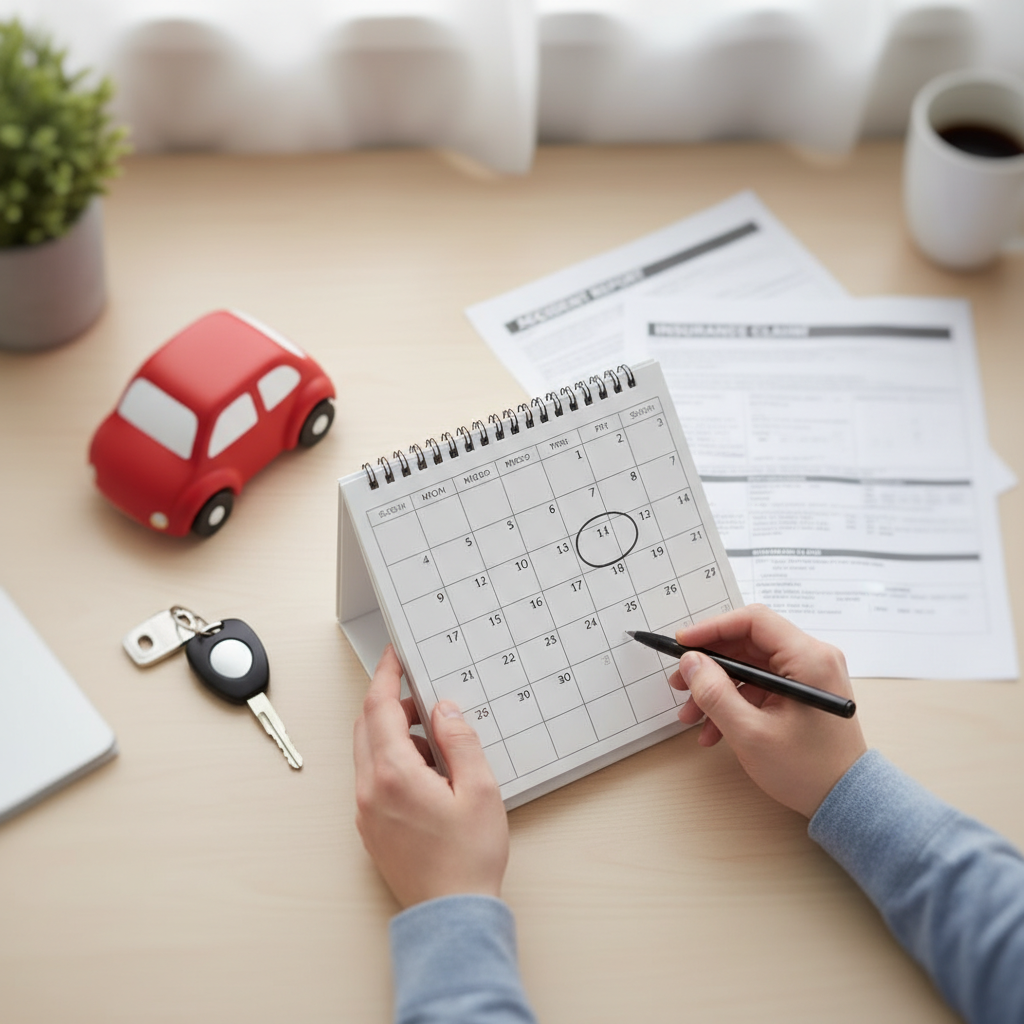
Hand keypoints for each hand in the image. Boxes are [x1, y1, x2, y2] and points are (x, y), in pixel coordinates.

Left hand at [353, 645, 508, 908]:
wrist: (451, 915)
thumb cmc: (468, 859)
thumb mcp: (479, 790)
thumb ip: (460, 741)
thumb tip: (444, 710)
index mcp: (393, 774)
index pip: (380, 708)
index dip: (387, 676)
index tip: (395, 657)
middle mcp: (369, 790)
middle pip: (366, 725)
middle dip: (391, 702)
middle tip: (423, 697)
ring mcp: (365, 810)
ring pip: (368, 751)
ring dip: (392, 732)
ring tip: (434, 740)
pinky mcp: (370, 826)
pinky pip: (372, 776)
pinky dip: (391, 758)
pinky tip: (426, 771)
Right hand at [670, 605, 866, 818]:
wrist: (844, 801)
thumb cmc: (808, 771)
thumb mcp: (751, 733)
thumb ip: (715, 693)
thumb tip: (690, 662)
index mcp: (809, 659)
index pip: (753, 621)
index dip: (712, 628)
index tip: (682, 643)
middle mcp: (812, 658)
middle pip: (748, 642)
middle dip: (709, 663)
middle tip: (680, 682)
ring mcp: (808, 674)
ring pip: (749, 665)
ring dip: (716, 687)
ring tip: (692, 715)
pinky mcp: (801, 691)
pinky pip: (759, 683)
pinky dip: (733, 700)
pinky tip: (713, 728)